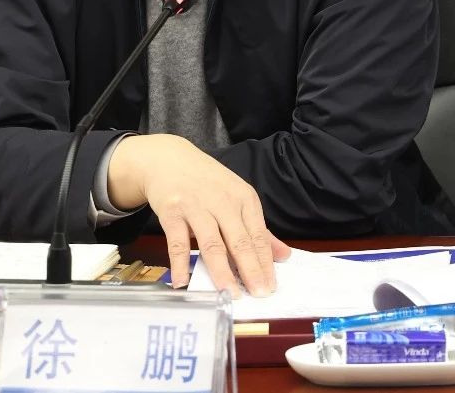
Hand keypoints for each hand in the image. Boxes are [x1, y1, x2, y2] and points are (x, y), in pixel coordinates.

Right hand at [107, 134, 290, 295]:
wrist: (170, 159)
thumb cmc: (208, 183)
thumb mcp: (238, 197)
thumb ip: (259, 230)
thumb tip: (284, 256)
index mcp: (244, 198)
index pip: (258, 236)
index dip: (265, 263)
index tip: (270, 287)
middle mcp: (222, 201)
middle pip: (239, 240)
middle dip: (250, 269)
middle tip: (257, 294)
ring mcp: (195, 206)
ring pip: (211, 243)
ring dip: (221, 270)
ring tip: (229, 293)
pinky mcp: (172, 212)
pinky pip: (178, 242)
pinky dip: (181, 263)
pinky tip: (183, 281)